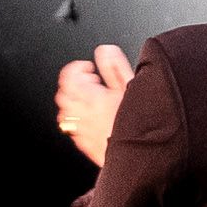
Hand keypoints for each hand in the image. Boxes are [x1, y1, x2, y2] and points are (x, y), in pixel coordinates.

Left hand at [55, 42, 135, 167]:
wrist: (142, 156)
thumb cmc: (141, 122)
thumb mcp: (132, 88)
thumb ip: (115, 67)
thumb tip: (104, 50)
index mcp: (91, 98)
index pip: (69, 77)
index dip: (76, 68)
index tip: (88, 67)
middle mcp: (82, 115)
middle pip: (64, 94)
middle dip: (75, 83)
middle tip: (92, 81)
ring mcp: (81, 131)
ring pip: (65, 112)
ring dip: (75, 101)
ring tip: (92, 99)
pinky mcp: (85, 145)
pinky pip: (71, 128)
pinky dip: (77, 118)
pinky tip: (92, 118)